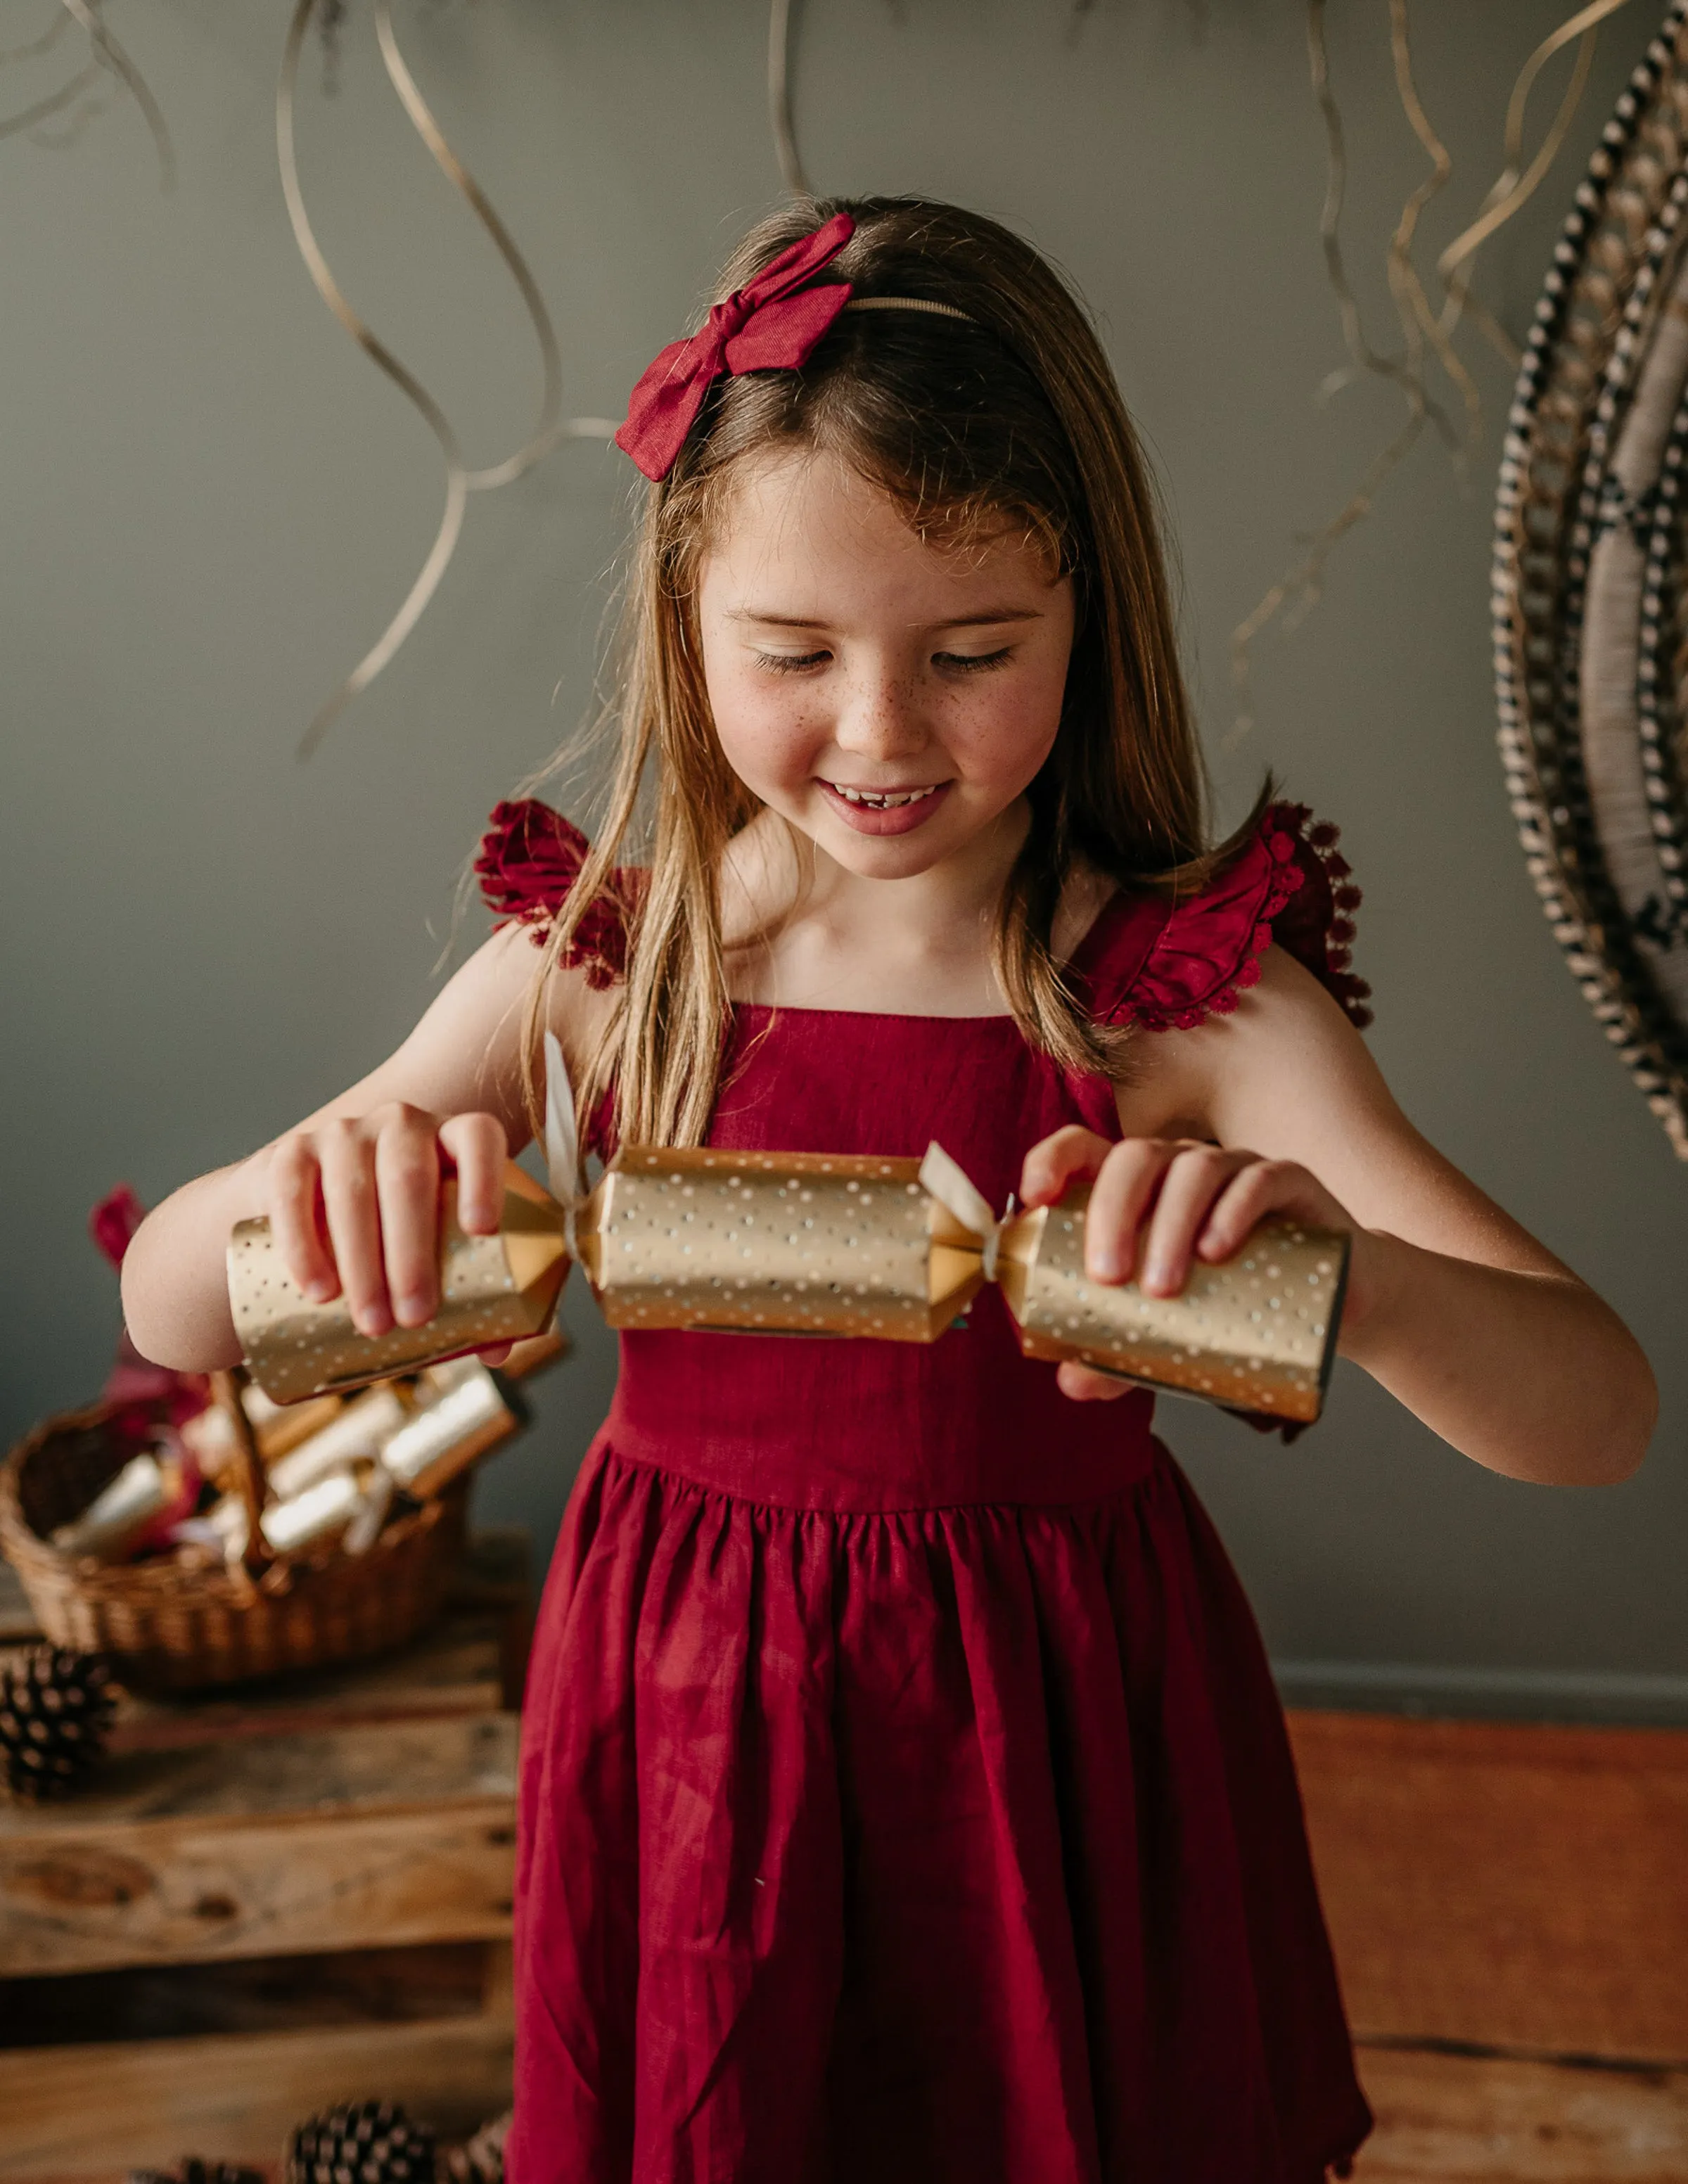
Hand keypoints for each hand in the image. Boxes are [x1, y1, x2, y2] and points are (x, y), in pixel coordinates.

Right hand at [262, 1104, 508, 1339]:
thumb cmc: (399, 1232)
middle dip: (412, 1253)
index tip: (481, 1231)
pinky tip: (319, 1291)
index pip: (478, 1136)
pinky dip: (304, 1246)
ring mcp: (344, 1133)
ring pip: (352, 1191)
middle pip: (409, 1177)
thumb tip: (500, 1350)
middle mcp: (401, 1124)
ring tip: (373, 1323)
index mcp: (452, 1139)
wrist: (313, 1205)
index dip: (484, 1178)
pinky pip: (293, 1193)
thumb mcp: (438, 1248)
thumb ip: (473, 1290)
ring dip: (362, 1263)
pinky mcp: (290, 1152)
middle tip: (415, 1318)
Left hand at [1019, 1127, 1359, 1403]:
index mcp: (1142, 1188)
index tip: (1036, 1197)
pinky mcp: (1292, 1183)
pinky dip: (1233, 1210)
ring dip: (1170, 1223)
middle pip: (1135, 1157)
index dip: (1053, 1159)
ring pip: (1194, 1167)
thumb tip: (1071, 1380)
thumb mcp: (1171, 1338)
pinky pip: (1259, 1179)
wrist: (1335, 1311)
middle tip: (1109, 1278)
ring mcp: (1238, 1169)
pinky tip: (1216, 1251)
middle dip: (1112, 1212)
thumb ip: (1119, 1355)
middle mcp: (1183, 1167)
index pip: (1086, 1148)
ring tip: (1163, 1288)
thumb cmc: (1236, 1308)